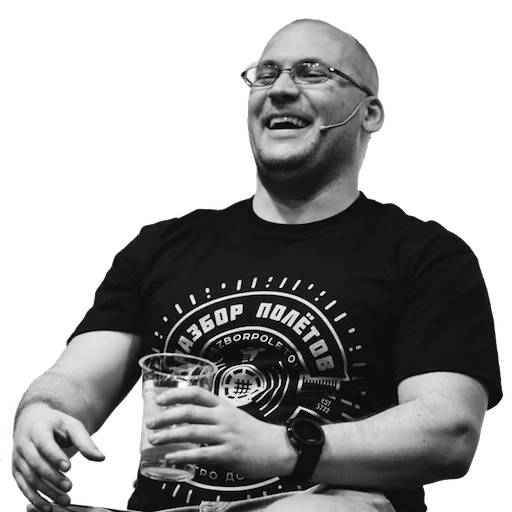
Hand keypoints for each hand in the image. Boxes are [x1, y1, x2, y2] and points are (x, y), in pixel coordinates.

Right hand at [11, 403, 105, 511]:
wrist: (32, 421)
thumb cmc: (57, 424)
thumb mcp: (71, 426)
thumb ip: (85, 442)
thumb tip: (101, 458)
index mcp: (38, 429)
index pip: (44, 444)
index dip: (55, 456)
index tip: (68, 467)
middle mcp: (23, 444)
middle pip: (36, 464)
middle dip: (52, 477)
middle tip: (69, 487)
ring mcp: (18, 459)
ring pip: (30, 478)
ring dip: (47, 492)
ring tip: (66, 500)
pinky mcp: (16, 471)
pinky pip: (24, 487)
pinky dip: (35, 499)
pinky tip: (49, 507)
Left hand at [146, 387, 295, 478]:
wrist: (278, 447)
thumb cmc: (253, 433)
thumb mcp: (233, 416)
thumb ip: (213, 417)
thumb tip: (186, 421)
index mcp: (223, 405)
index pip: (197, 393)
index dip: (176, 394)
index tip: (159, 398)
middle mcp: (223, 417)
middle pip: (190, 411)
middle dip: (166, 416)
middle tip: (149, 423)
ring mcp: (226, 435)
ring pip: (192, 432)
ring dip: (169, 435)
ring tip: (154, 440)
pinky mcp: (229, 454)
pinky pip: (202, 453)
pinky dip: (183, 455)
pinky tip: (170, 458)